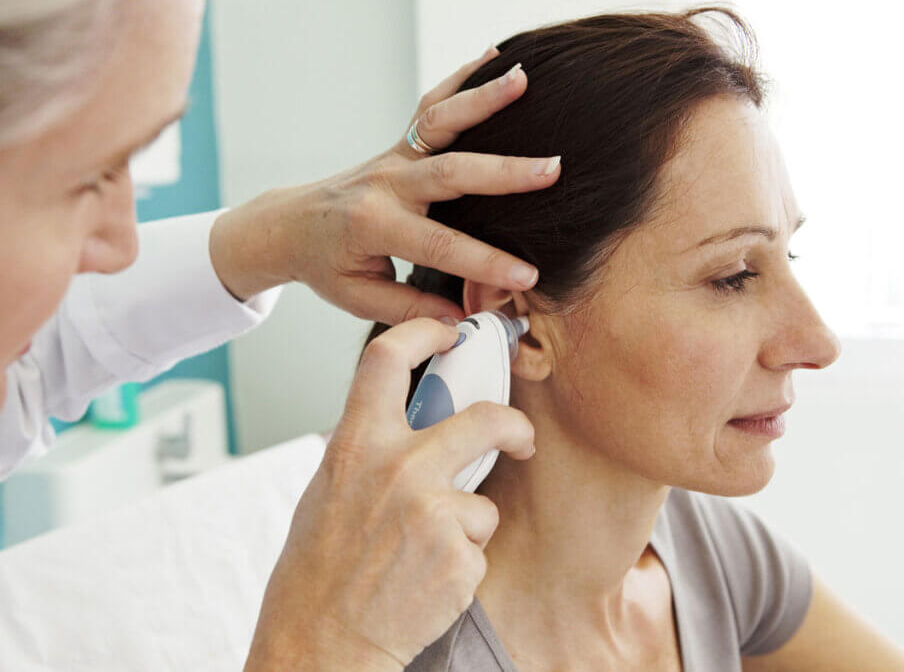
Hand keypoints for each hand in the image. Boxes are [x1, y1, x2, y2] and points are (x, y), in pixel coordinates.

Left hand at [210, 48, 560, 324]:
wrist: (290, 225)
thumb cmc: (326, 265)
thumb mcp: (358, 297)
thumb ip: (411, 308)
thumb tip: (463, 320)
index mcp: (374, 226)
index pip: (439, 246)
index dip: (486, 262)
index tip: (528, 276)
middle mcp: (386, 184)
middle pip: (450, 172)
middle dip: (504, 172)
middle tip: (552, 170)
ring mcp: (394, 156)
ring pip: (441, 122)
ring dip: (483, 100)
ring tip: (524, 80)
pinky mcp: (401, 143)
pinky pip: (433, 106)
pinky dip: (463, 79)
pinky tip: (494, 58)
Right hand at [245, 318, 535, 669]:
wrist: (320, 643)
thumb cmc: (316, 574)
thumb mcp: (328, 492)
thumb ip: (368, 453)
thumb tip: (403, 427)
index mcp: (356, 445)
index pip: (387, 360)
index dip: (424, 332)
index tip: (449, 331)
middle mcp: (397, 468)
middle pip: (484, 418)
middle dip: (513, 425)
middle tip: (520, 437)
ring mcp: (431, 510)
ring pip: (481, 501)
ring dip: (465, 528)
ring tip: (422, 556)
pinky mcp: (458, 555)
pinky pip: (478, 546)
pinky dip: (460, 564)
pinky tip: (425, 581)